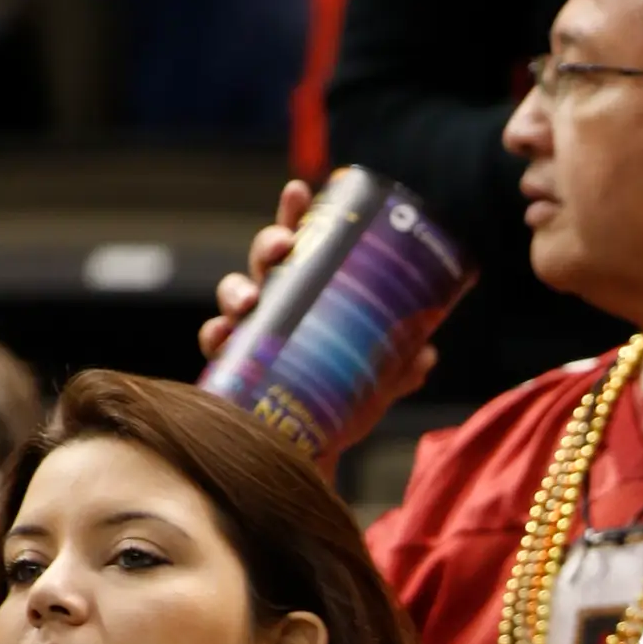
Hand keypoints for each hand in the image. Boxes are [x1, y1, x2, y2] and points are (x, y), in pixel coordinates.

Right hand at [198, 177, 436, 409]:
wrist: (309, 454)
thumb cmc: (337, 405)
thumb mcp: (372, 386)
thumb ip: (397, 370)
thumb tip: (426, 353)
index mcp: (306, 294)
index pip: (300, 246)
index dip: (295, 215)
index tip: (300, 189)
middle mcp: (274, 306)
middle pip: (264, 262)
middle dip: (269, 245)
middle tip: (283, 245)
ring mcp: (249, 332)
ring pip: (233, 295)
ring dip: (236, 289)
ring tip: (249, 300)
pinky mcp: (231, 363)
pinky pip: (216, 343)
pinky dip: (216, 336)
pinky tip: (223, 337)